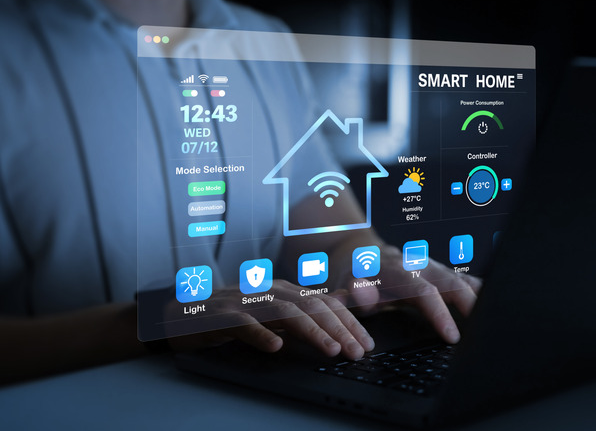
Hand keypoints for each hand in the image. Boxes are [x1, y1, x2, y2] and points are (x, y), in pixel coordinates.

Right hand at [166, 280, 373, 359]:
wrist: (182, 312)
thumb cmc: (232, 314)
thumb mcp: (273, 311)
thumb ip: (303, 310)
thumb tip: (341, 312)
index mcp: (284, 290)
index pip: (324, 304)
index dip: (348, 322)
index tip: (366, 343)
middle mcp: (268, 291)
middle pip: (311, 307)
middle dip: (339, 329)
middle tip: (357, 351)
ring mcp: (245, 301)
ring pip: (285, 313)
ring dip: (311, 331)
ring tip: (330, 349)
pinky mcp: (222, 316)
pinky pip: (244, 323)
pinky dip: (261, 334)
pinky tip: (276, 347)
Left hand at [338, 244, 482, 343]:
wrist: (360, 252)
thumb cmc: (354, 276)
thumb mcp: (346, 286)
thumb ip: (354, 292)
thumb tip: (359, 293)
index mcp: (396, 270)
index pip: (423, 291)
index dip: (440, 313)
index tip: (453, 336)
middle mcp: (418, 266)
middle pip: (451, 282)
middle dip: (470, 304)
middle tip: (484, 329)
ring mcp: (433, 267)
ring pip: (462, 279)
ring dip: (481, 297)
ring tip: (498, 318)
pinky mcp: (441, 272)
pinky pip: (465, 280)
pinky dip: (481, 291)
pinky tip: (496, 303)